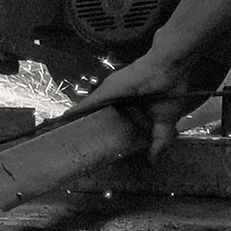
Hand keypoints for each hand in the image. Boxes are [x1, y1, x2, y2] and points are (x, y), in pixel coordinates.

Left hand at [69, 49, 190, 159]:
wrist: (167, 68)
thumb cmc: (169, 91)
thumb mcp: (166, 120)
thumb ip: (159, 140)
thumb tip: (154, 162)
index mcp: (135, 109)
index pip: (119, 123)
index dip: (109, 134)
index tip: (100, 148)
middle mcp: (120, 102)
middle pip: (101, 118)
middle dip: (91, 131)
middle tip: (80, 147)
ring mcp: (110, 96)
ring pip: (90, 112)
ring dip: (79, 122)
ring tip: (65, 136)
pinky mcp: (104, 93)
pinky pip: (85, 106)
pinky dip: (74, 113)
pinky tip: (61, 122)